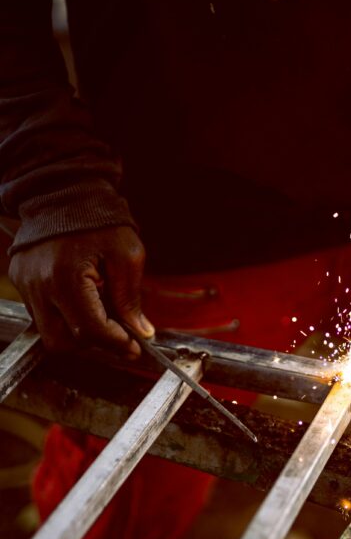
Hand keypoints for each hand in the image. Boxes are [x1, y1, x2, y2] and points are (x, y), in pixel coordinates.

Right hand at [9, 226, 153, 355]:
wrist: (65, 192)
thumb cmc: (99, 219)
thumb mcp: (127, 255)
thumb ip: (130, 298)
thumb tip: (140, 332)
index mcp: (66, 277)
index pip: (90, 331)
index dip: (116, 344)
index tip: (134, 347)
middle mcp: (40, 286)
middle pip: (63, 342)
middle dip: (94, 345)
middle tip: (118, 337)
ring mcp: (26, 285)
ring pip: (50, 334)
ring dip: (77, 333)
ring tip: (100, 314)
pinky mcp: (21, 281)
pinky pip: (41, 316)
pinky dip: (64, 318)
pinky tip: (82, 302)